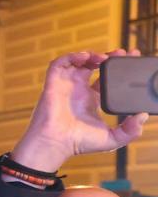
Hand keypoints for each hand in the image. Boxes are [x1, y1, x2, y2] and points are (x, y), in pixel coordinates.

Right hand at [12, 50, 146, 172]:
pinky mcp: (54, 83)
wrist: (56, 143)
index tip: (130, 60)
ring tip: (103, 57)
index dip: (117, 69)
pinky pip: (59, 63)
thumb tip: (143, 116)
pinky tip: (85, 57)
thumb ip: (130, 131)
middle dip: (108, 57)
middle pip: (94, 66)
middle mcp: (79, 90)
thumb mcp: (111, 139)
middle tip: (121, 53)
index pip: (106, 79)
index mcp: (92, 100)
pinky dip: (71, 56)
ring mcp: (66, 85)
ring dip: (91, 55)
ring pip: (77, 61)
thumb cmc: (78, 143)